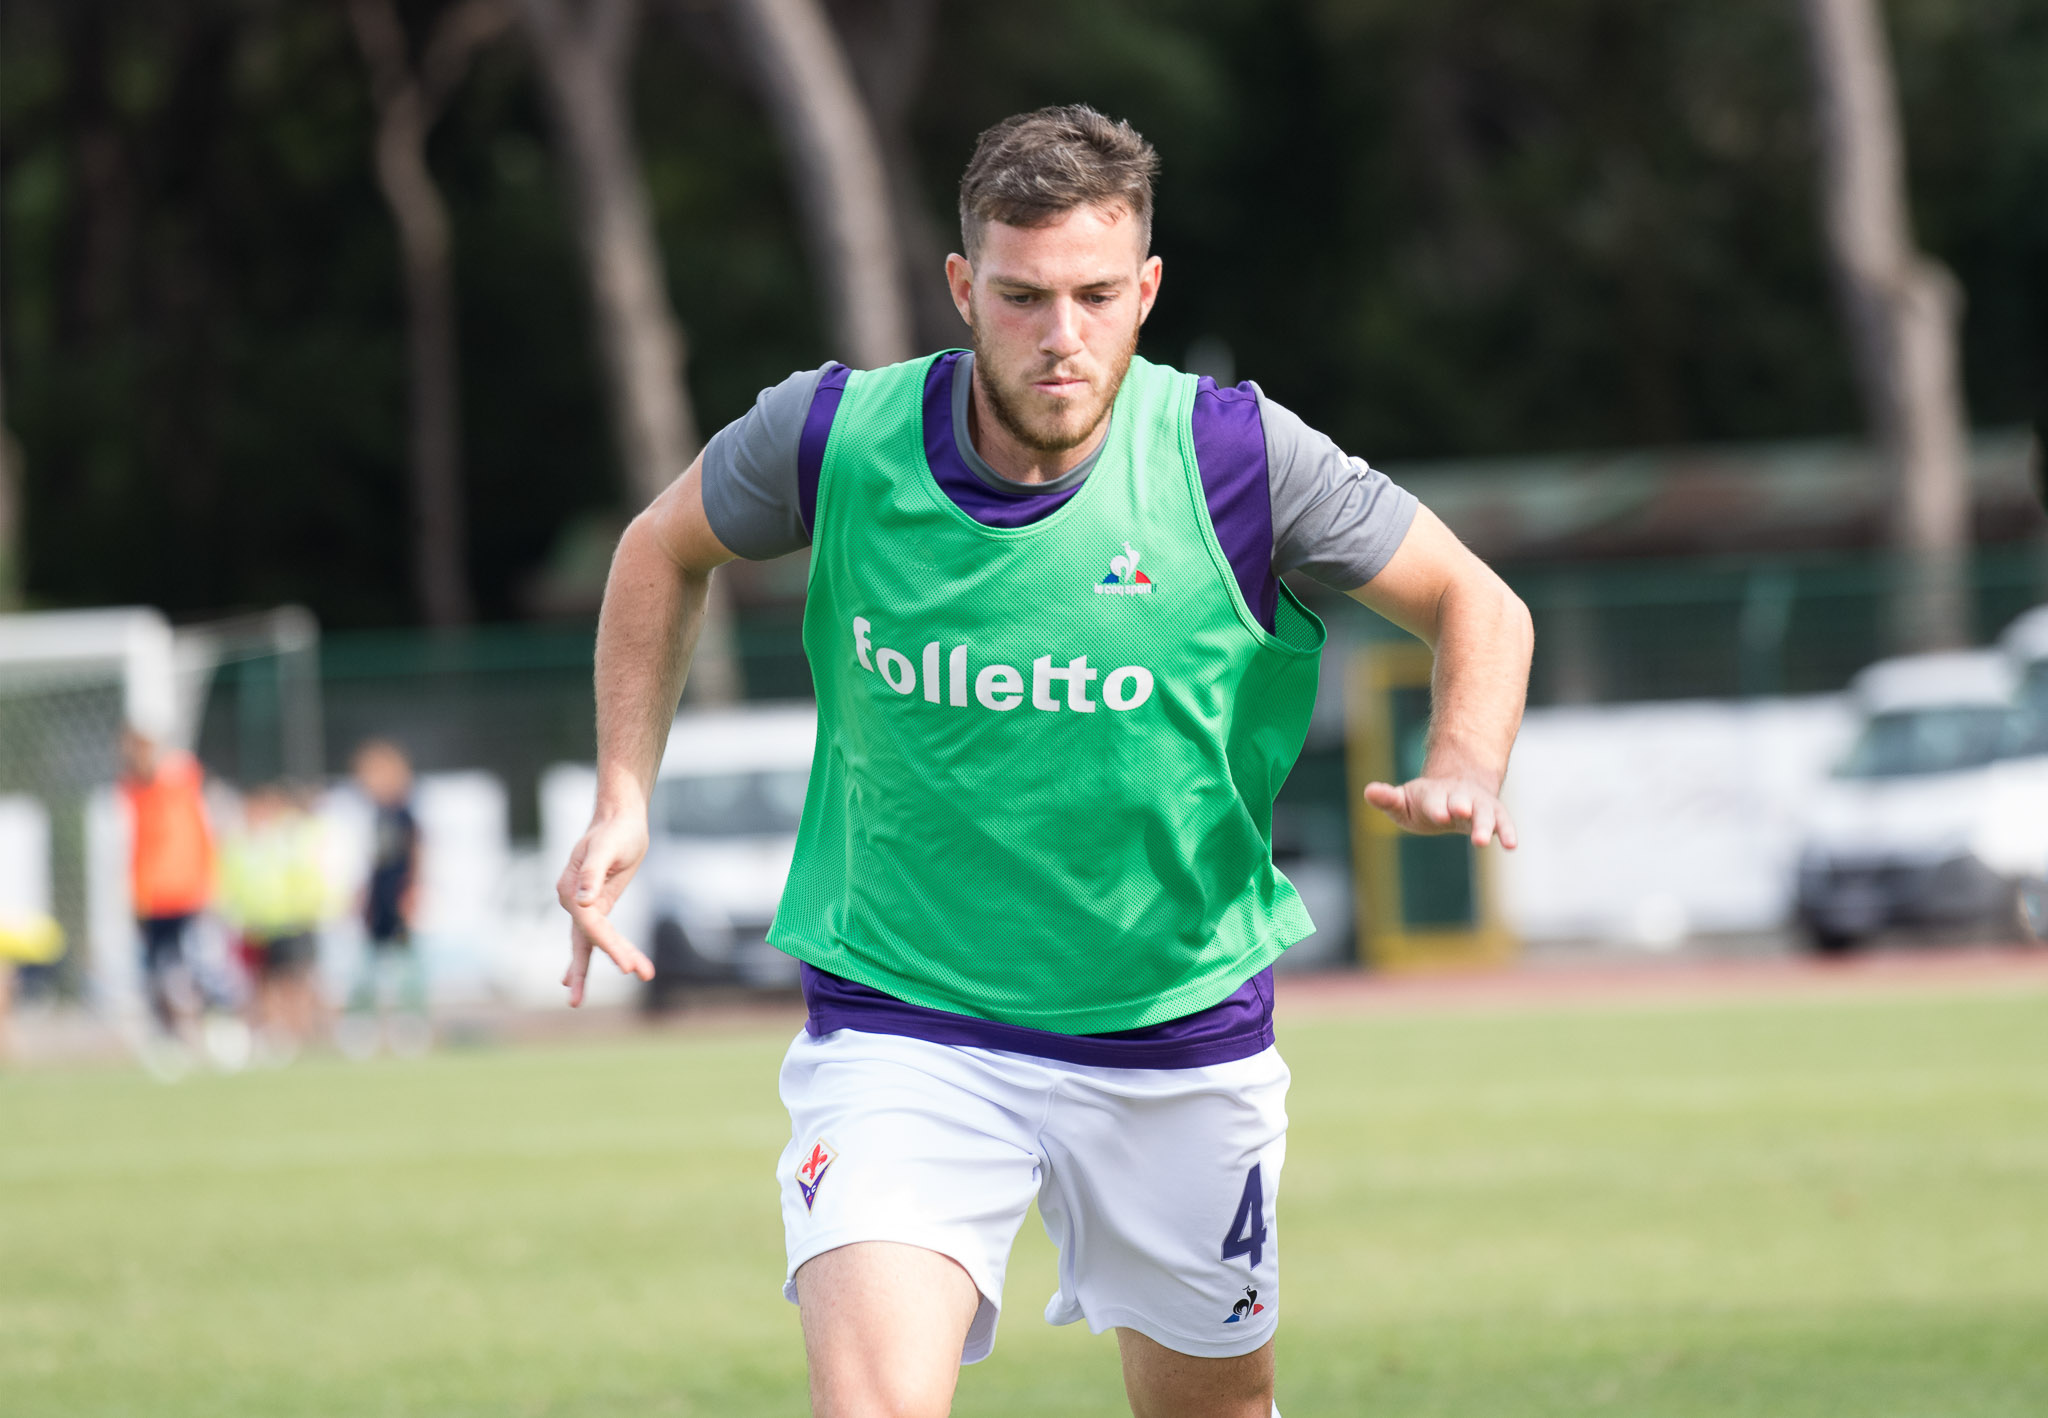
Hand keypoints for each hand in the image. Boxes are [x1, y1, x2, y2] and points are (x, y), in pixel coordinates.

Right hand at [555, 811, 655, 1006]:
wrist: (620, 816)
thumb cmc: (616, 829)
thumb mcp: (606, 847)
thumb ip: (593, 872)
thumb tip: (582, 900)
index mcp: (571, 889)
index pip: (591, 927)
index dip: (610, 948)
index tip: (630, 968)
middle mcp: (572, 900)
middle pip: (581, 942)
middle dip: (583, 972)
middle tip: (576, 1004)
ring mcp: (584, 904)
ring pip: (590, 942)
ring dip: (601, 964)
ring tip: (590, 996)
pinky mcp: (598, 904)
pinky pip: (599, 935)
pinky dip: (604, 952)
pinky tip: (591, 972)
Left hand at [1363, 775, 1518, 848]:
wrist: (1456, 788)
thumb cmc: (1424, 801)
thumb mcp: (1403, 801)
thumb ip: (1388, 799)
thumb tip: (1368, 791)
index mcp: (1433, 794)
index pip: (1434, 801)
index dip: (1436, 806)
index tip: (1439, 814)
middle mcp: (1459, 797)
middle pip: (1462, 801)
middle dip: (1461, 807)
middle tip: (1460, 812)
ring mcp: (1478, 805)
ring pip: (1485, 813)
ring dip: (1485, 825)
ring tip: (1483, 841)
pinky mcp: (1493, 815)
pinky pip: (1504, 822)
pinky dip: (1508, 832)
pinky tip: (1512, 846)